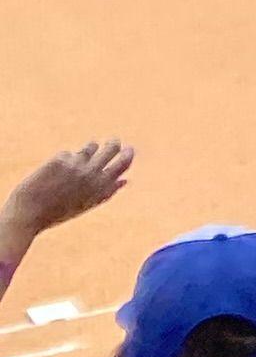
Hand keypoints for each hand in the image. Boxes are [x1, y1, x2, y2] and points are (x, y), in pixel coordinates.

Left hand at [0, 138, 131, 248]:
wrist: (27, 215)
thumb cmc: (57, 213)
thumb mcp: (85, 205)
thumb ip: (106, 192)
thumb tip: (125, 180)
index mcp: (101, 187)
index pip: (124, 163)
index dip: (128, 154)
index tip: (127, 149)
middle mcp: (92, 174)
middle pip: (112, 147)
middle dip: (113, 143)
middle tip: (112, 142)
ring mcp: (77, 165)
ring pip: (91, 146)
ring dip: (86, 151)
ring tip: (71, 166)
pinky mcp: (61, 159)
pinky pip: (66, 154)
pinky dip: (61, 162)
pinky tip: (50, 175)